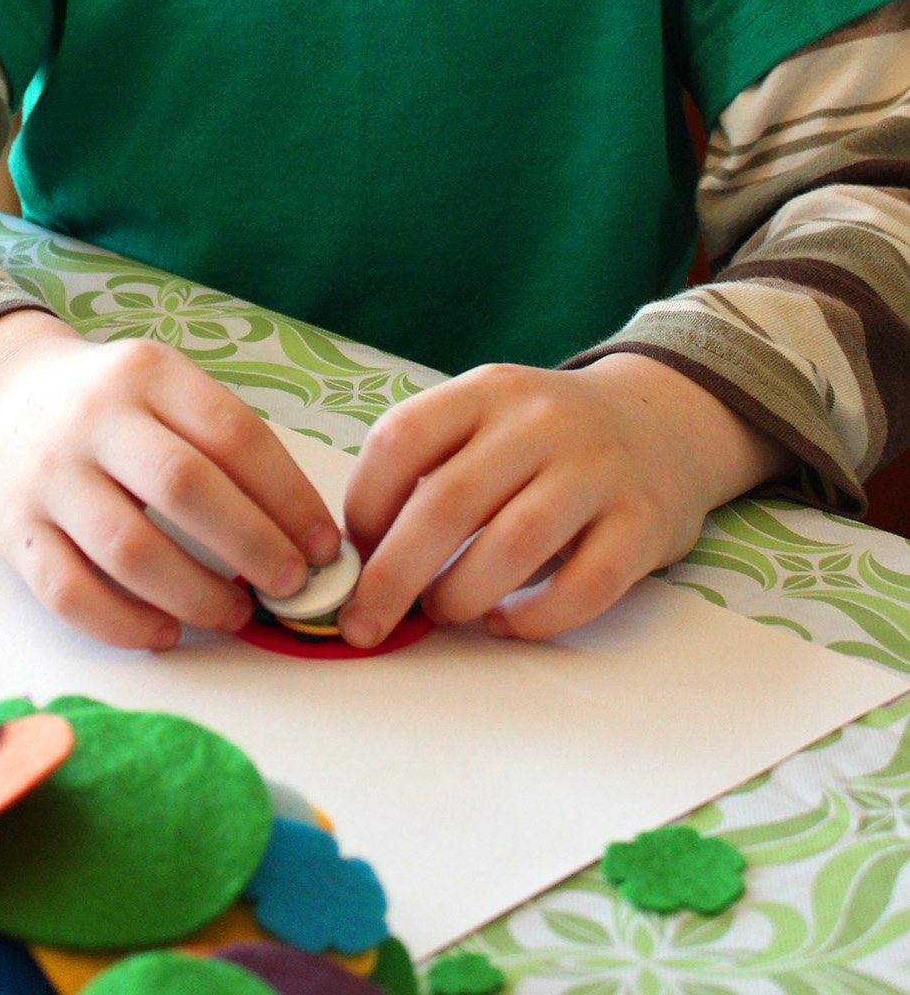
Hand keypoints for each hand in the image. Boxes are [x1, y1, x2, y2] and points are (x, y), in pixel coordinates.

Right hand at [0, 309, 342, 650]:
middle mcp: (95, 419)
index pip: (234, 434)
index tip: (324, 546)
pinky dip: (125, 624)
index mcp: (148, 374)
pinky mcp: (14, 532)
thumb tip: (302, 533)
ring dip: (196, 595)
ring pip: (129, 549)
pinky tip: (166, 632)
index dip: (289, 496)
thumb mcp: (164, 388)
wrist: (0, 400)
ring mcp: (48, 476)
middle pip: (184, 487)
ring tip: (235, 614)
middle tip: (292, 586)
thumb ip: (221, 444)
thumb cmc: (112, 407)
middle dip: (252, 546)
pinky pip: (70, 593)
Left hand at [337, 353, 788, 646]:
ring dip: (461, 594)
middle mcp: (540, 421)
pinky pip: (584, 585)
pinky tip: (506, 622)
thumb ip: (431, 466)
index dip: (364, 505)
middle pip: (448, 502)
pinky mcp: (642, 523)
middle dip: (393, 575)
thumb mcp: (487, 419)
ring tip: (442, 613)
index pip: (401, 440)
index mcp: (487, 392)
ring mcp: (596, 469)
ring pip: (514, 544)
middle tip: (365, 620)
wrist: (662, 425)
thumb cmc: (546, 440)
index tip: (354, 554)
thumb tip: (361, 553)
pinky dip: (536, 616)